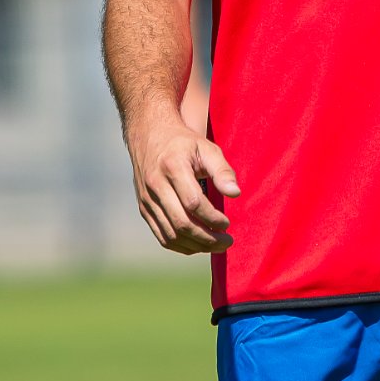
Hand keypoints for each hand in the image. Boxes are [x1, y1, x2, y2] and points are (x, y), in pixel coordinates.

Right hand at [125, 116, 240, 254]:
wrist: (149, 135)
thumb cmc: (183, 142)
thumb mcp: (206, 148)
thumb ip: (222, 171)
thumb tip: (235, 193)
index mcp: (172, 167)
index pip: (193, 203)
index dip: (213, 218)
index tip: (227, 223)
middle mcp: (156, 185)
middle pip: (182, 223)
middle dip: (207, 238)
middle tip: (226, 241)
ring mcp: (147, 199)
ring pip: (171, 234)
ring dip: (196, 245)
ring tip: (215, 245)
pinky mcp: (144, 208)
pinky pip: (162, 236)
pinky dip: (181, 246)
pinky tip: (198, 244)